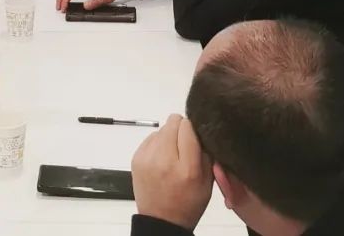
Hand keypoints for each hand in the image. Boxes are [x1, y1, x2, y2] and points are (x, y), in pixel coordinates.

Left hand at [132, 115, 213, 230]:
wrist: (161, 220)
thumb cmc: (188, 202)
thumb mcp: (207, 181)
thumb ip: (205, 153)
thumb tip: (198, 130)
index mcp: (186, 168)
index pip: (188, 127)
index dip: (193, 129)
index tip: (195, 137)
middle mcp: (164, 160)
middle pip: (172, 123)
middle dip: (181, 129)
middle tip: (184, 145)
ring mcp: (147, 158)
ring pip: (161, 128)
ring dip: (168, 137)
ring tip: (172, 154)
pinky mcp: (136, 158)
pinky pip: (150, 138)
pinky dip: (157, 144)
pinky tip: (161, 159)